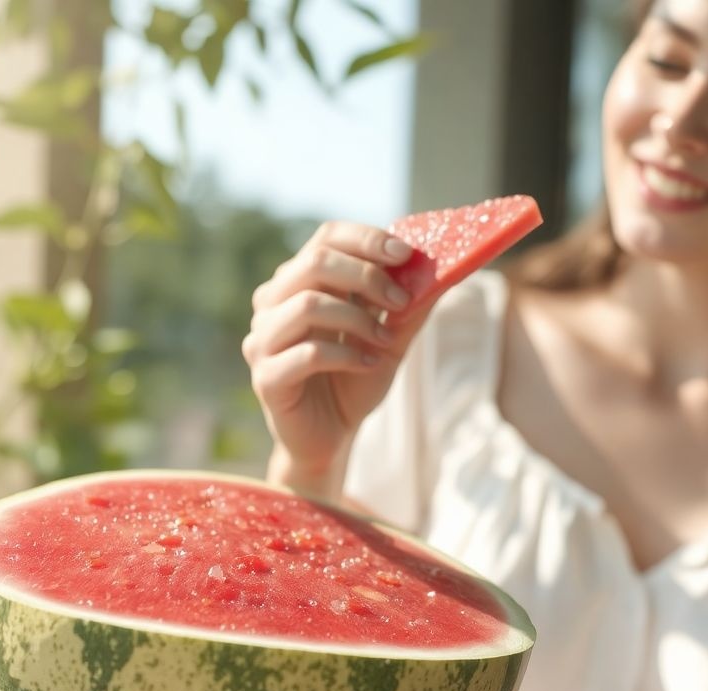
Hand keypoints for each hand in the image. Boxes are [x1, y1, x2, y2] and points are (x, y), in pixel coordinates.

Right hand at [243, 221, 424, 495]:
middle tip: (401, 300)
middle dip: (366, 277)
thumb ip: (409, 307)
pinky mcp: (266, 376)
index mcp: (298, 282)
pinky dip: (346, 356)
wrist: (331, 437)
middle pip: (315, 263)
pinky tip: (369, 365)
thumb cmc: (354, 380)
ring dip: (357, 320)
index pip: (326, 237)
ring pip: (308, 304)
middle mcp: (272, 303)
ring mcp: (263, 339)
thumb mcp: (391, 339)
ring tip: (384, 341)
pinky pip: (306, 353)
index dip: (367, 240)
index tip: (406, 255)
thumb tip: (444, 269)